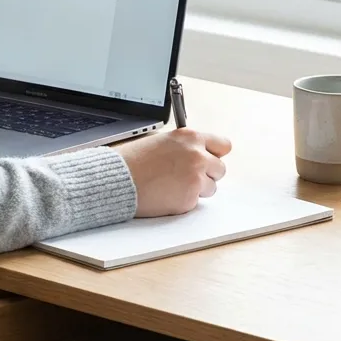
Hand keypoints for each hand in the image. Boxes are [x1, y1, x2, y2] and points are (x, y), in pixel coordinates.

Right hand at [117, 129, 231, 216]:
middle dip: (207, 174)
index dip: (215, 154)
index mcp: (190, 138)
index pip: (223, 145)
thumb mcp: (161, 141)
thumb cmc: (133, 161)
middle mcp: (197, 156)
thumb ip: (184, 146)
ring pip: (211, 187)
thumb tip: (199, 154)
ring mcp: (195, 178)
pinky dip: (184, 201)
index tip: (210, 159)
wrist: (117, 180)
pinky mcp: (189, 198)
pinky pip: (196, 202)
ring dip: (197, 189)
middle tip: (187, 177)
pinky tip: (167, 195)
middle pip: (220, 169)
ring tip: (173, 186)